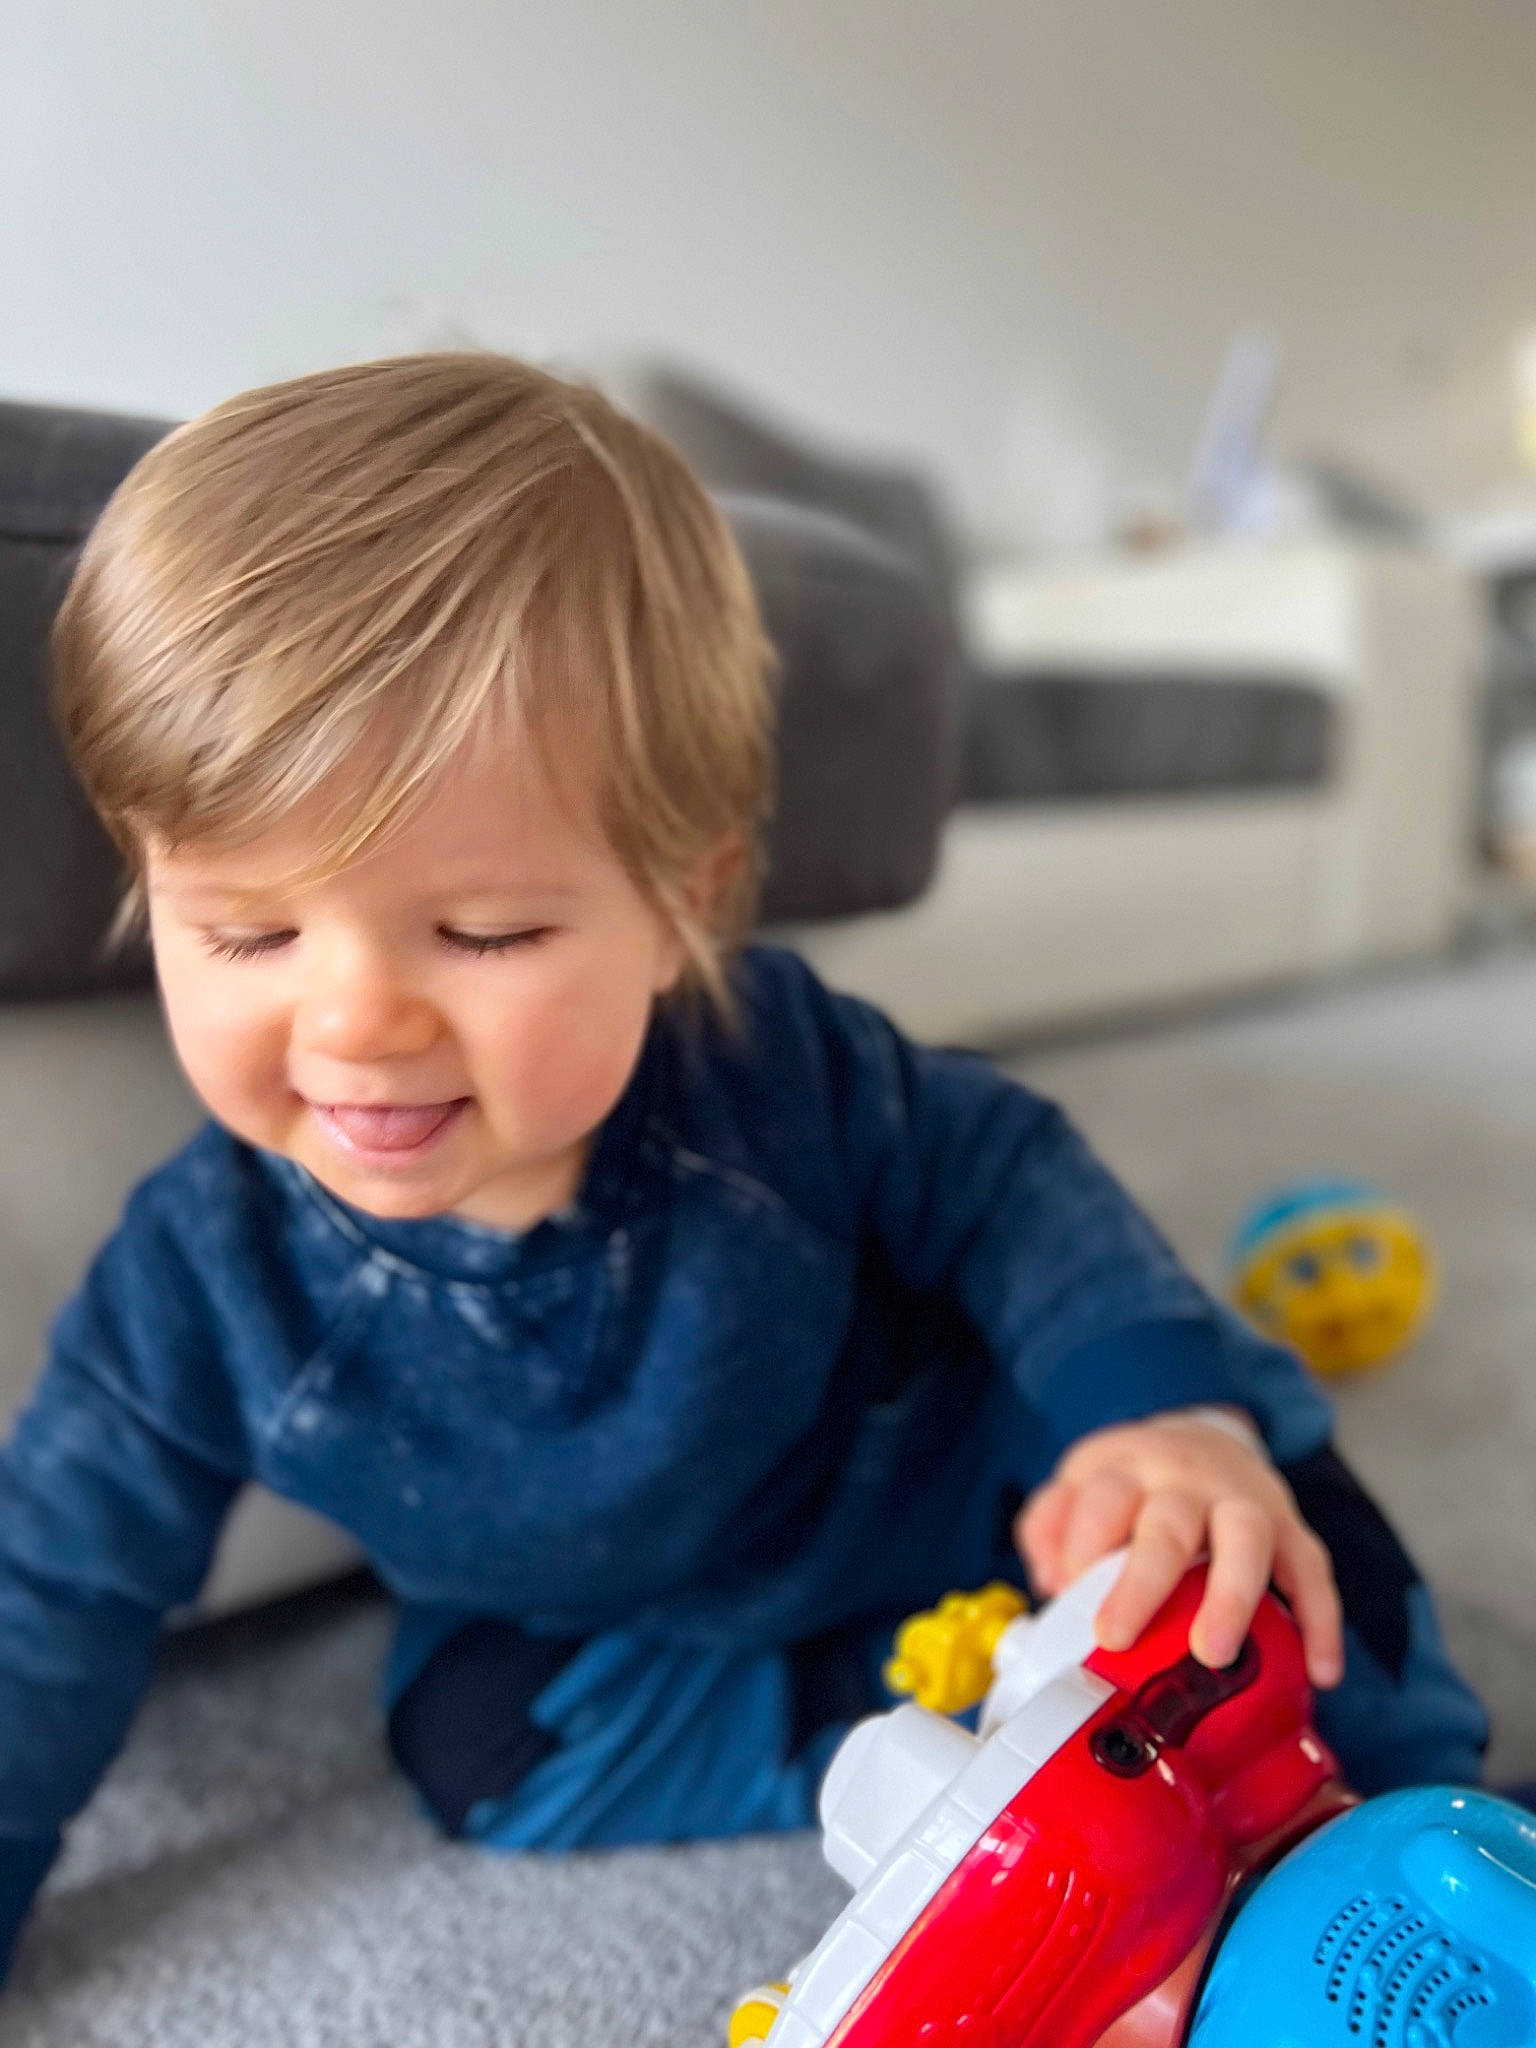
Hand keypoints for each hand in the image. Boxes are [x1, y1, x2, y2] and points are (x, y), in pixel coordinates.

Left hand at [1016, 1411, 1343, 1687]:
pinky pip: (1311, 1569)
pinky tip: (1320, 1669)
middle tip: (1116, 1637)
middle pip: (1166, 1523)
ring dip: (1231, 1595)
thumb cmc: (1135, 1480)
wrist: (1203, 1435)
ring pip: (1246, 1536)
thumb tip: (1049, 1583)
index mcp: (1129, 1468)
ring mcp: (1243, 1498)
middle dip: (1141, 1582)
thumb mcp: (1079, 1482)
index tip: (1066, 1597)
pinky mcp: (1290, 1525)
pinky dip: (1320, 1620)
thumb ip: (1048, 1525)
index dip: (1078, 1550)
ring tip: (1215, 1653)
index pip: (1100, 1501)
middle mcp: (1187, 1479)